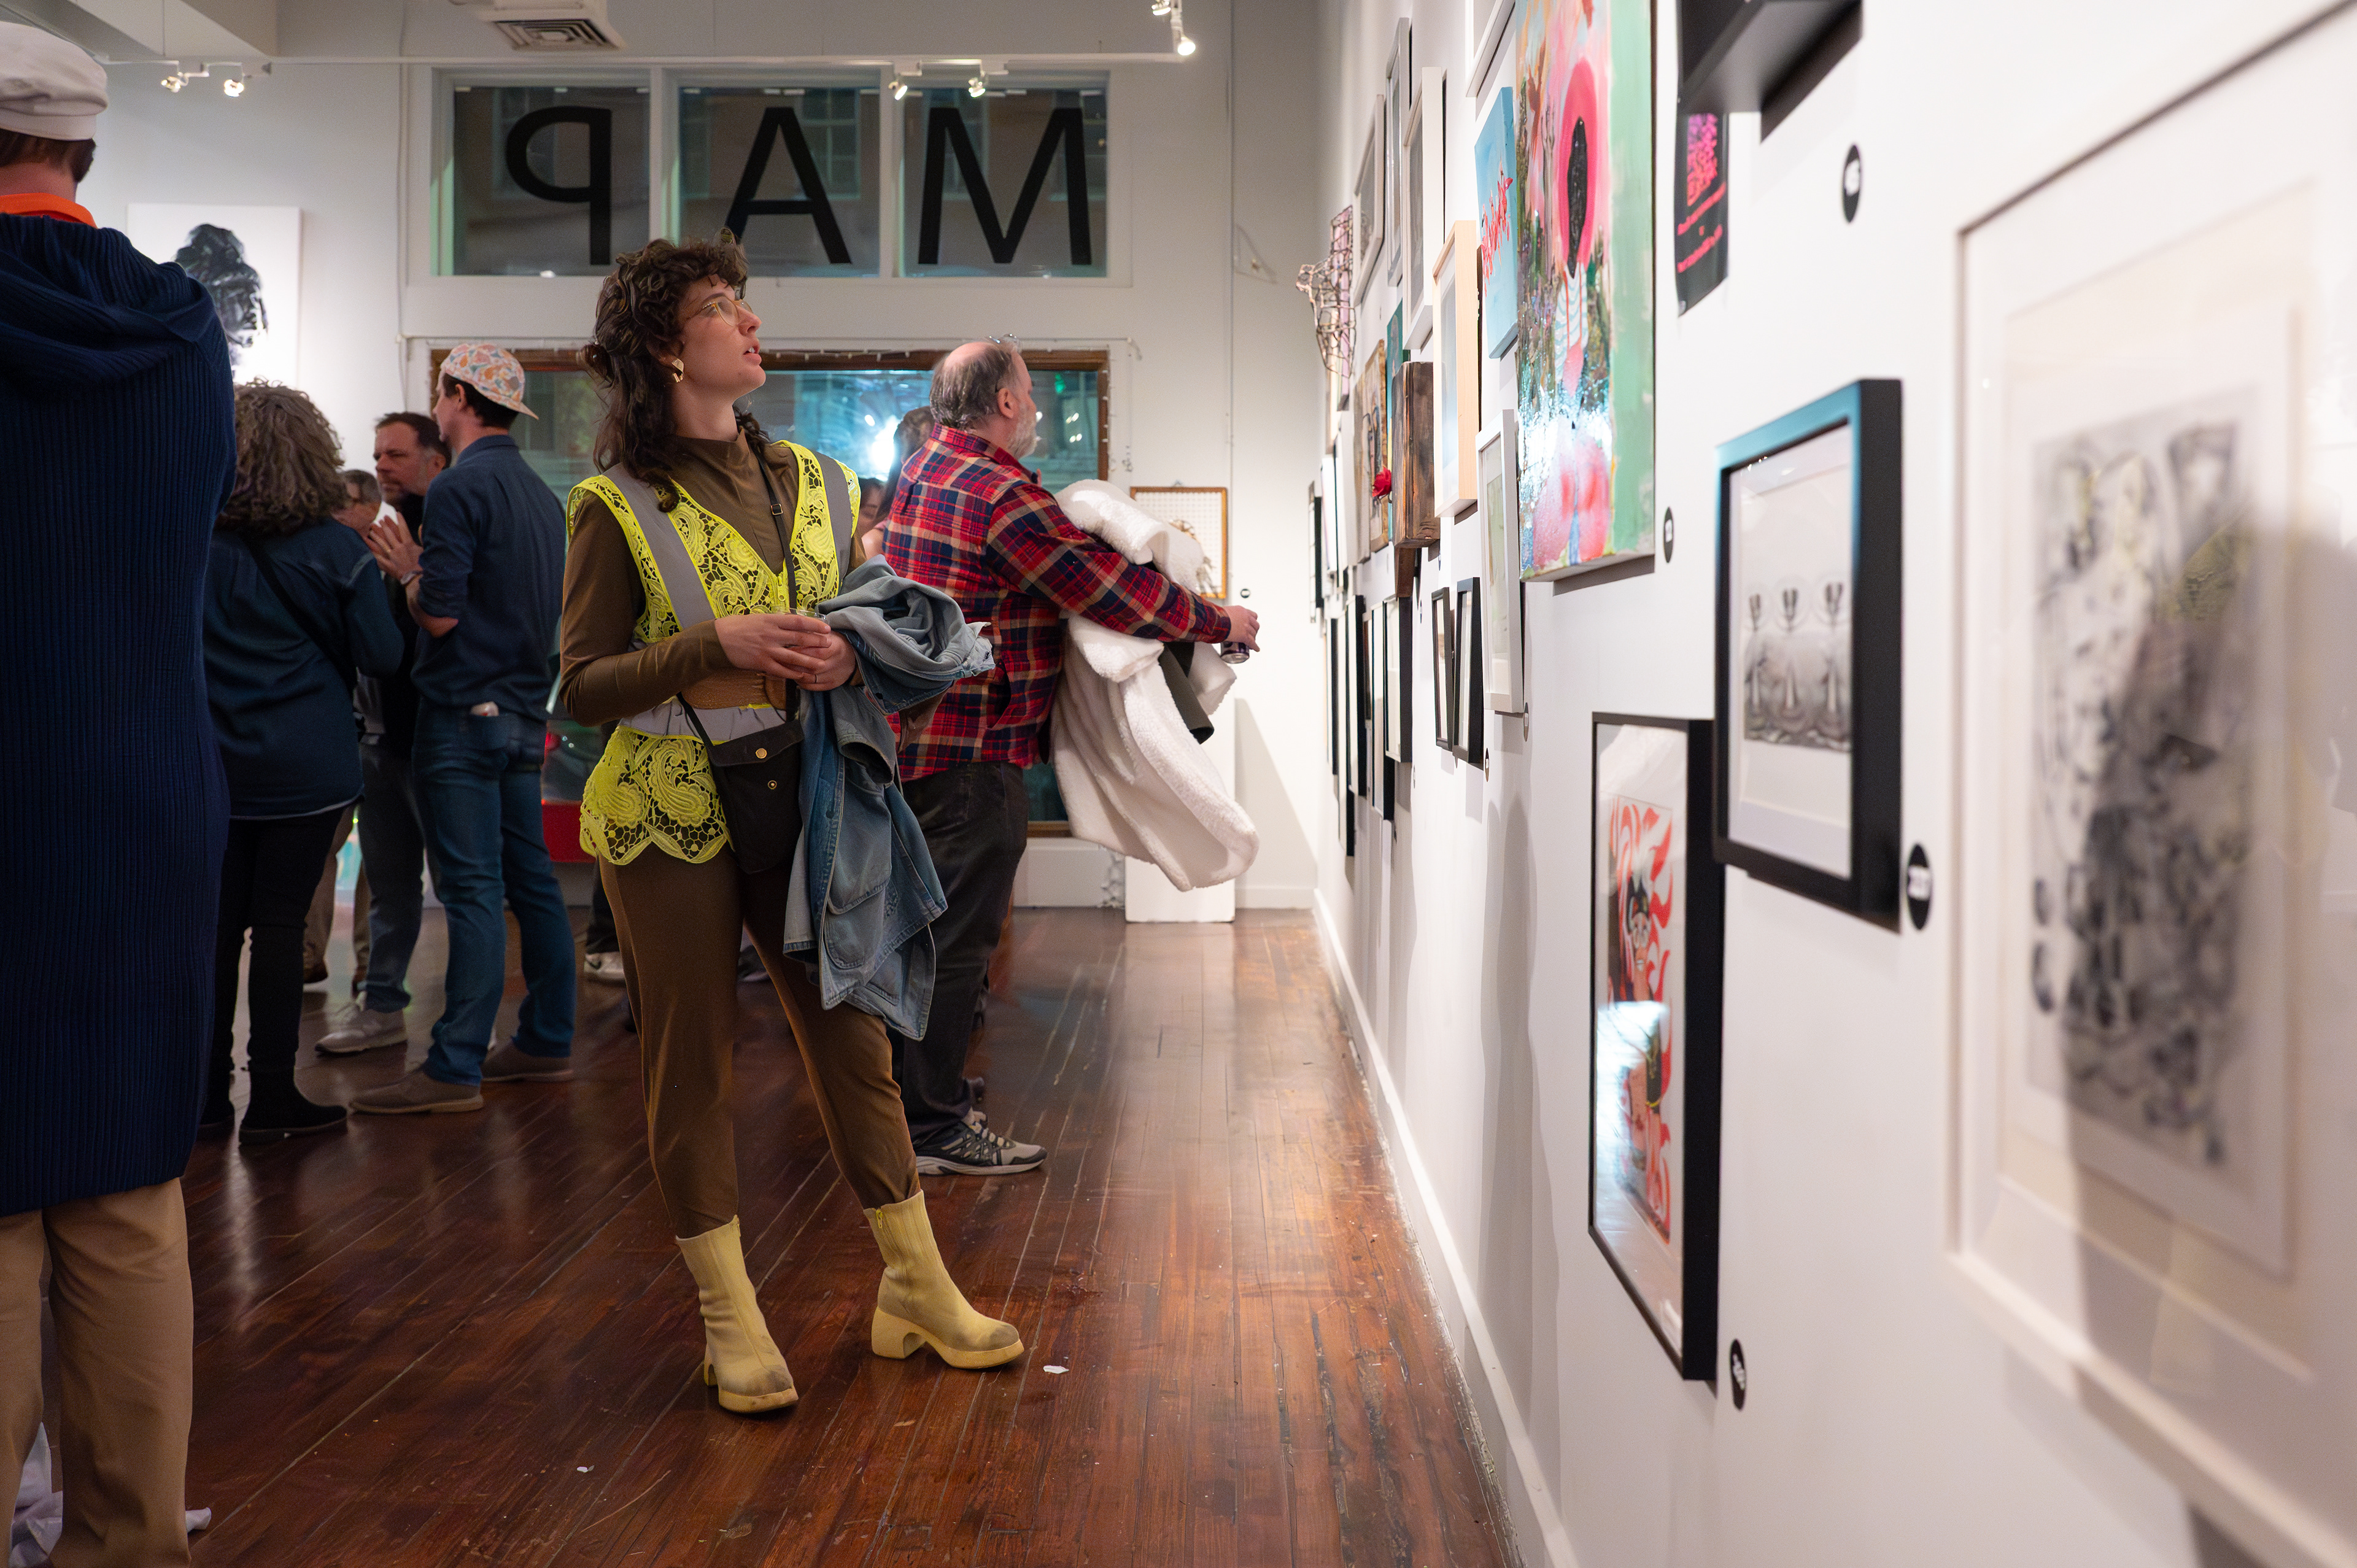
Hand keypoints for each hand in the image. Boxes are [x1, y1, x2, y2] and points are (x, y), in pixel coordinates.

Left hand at [365, 513, 420, 579]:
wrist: (417, 579)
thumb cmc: (423, 566)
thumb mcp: (425, 550)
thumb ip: (422, 537)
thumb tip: (421, 526)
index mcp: (409, 545)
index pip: (403, 529)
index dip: (400, 520)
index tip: (397, 513)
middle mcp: (399, 548)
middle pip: (390, 534)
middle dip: (385, 526)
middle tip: (380, 520)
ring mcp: (392, 556)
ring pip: (382, 543)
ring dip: (376, 536)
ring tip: (371, 530)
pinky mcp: (388, 564)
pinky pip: (378, 556)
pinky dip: (372, 550)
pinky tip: (368, 545)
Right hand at [714, 613, 856, 689]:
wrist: (718, 640)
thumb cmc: (736, 626)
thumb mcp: (756, 618)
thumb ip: (774, 621)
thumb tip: (789, 623)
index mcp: (771, 620)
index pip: (798, 621)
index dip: (814, 625)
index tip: (826, 627)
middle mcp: (772, 634)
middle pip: (800, 639)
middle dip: (817, 643)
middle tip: (829, 645)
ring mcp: (768, 650)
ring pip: (794, 657)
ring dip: (810, 661)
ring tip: (822, 664)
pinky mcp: (762, 663)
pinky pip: (781, 670)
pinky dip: (793, 673)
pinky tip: (802, 676)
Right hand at [1218, 604, 1260, 650]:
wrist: (1216, 620)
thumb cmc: (1216, 615)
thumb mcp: (1225, 611)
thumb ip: (1227, 614)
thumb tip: (1221, 618)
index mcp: (1242, 611)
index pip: (1253, 615)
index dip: (1253, 621)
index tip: (1251, 624)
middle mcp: (1246, 618)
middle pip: (1255, 625)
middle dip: (1254, 630)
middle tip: (1251, 634)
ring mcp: (1246, 627)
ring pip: (1254, 634)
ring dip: (1253, 638)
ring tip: (1252, 642)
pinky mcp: (1244, 636)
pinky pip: (1251, 642)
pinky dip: (1254, 646)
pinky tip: (1256, 649)